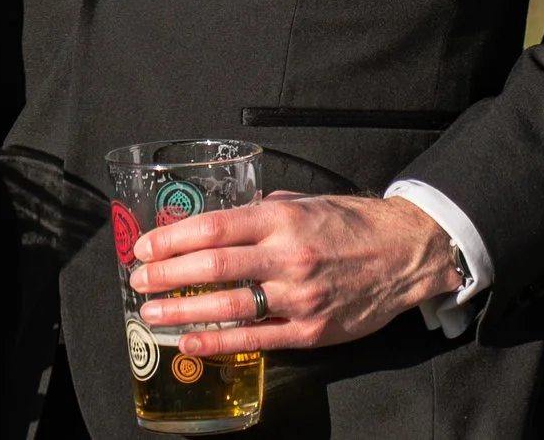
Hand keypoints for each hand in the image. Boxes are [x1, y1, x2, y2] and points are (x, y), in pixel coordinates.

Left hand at [130, 192, 460, 354]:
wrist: (405, 254)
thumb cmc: (353, 224)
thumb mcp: (307, 201)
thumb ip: (265, 209)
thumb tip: (223, 221)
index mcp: (282, 218)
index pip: (214, 228)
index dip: (173, 239)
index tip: (146, 247)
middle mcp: (287, 255)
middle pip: (212, 267)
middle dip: (166, 276)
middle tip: (138, 281)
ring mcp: (298, 296)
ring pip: (228, 306)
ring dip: (182, 311)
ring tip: (151, 314)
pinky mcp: (310, 330)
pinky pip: (255, 339)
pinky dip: (218, 342)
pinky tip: (191, 343)